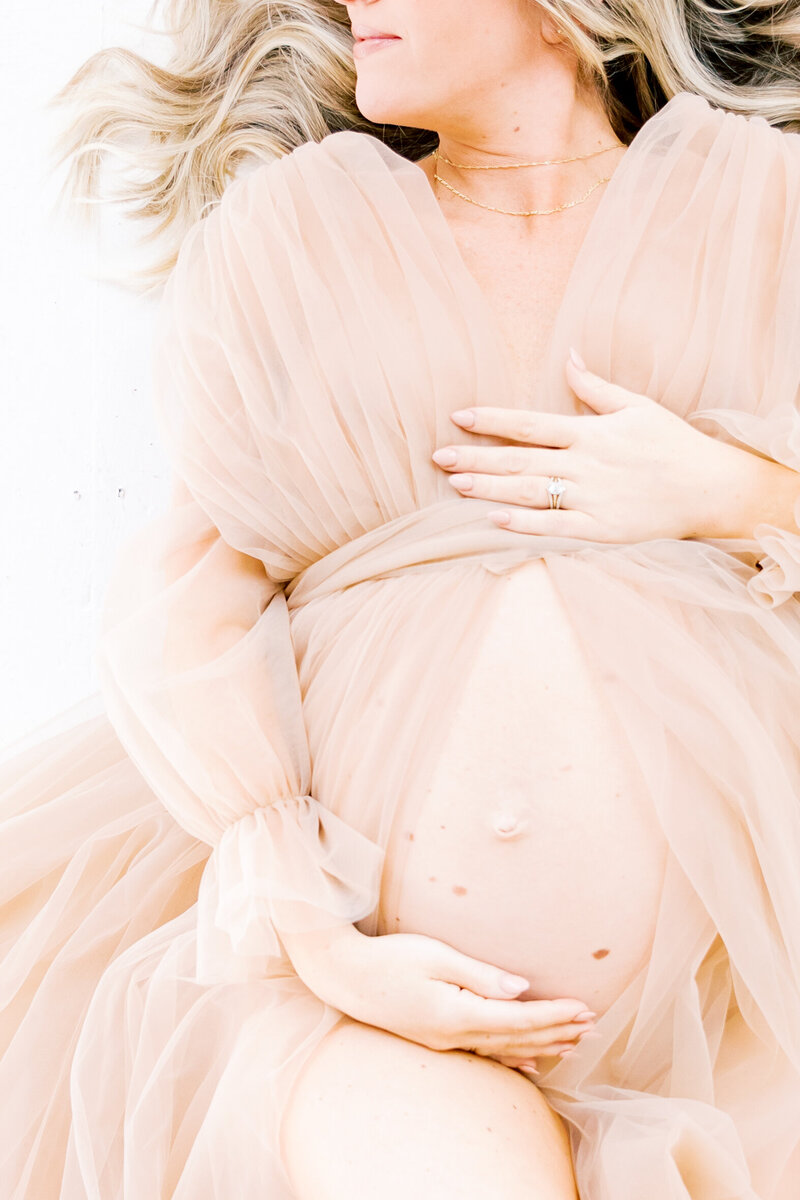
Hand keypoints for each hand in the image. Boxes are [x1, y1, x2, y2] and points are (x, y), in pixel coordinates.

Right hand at [285, 925, 597, 1075]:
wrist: (345, 976)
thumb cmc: (389, 958)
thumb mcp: (435, 956)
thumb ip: (480, 975)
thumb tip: (521, 989)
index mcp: (456, 1013)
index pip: (518, 1019)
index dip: (554, 1015)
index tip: (585, 1008)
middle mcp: (453, 1035)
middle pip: (517, 1038)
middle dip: (557, 1032)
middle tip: (593, 1026)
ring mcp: (444, 1041)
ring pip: (504, 1049)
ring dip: (541, 1045)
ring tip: (574, 1043)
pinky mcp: (436, 1038)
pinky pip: (484, 1052)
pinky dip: (512, 1056)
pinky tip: (529, 1062)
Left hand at [432, 347, 750, 542]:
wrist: (710, 488)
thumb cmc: (672, 444)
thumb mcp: (637, 407)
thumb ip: (595, 387)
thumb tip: (568, 357)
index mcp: (590, 432)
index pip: (530, 423)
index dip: (492, 419)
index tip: (459, 416)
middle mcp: (585, 464)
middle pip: (520, 459)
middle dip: (476, 457)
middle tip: (438, 456)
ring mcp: (591, 497)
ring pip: (530, 492)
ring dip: (490, 487)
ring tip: (455, 483)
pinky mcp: (600, 528)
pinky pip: (555, 527)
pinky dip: (524, 524)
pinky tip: (494, 520)